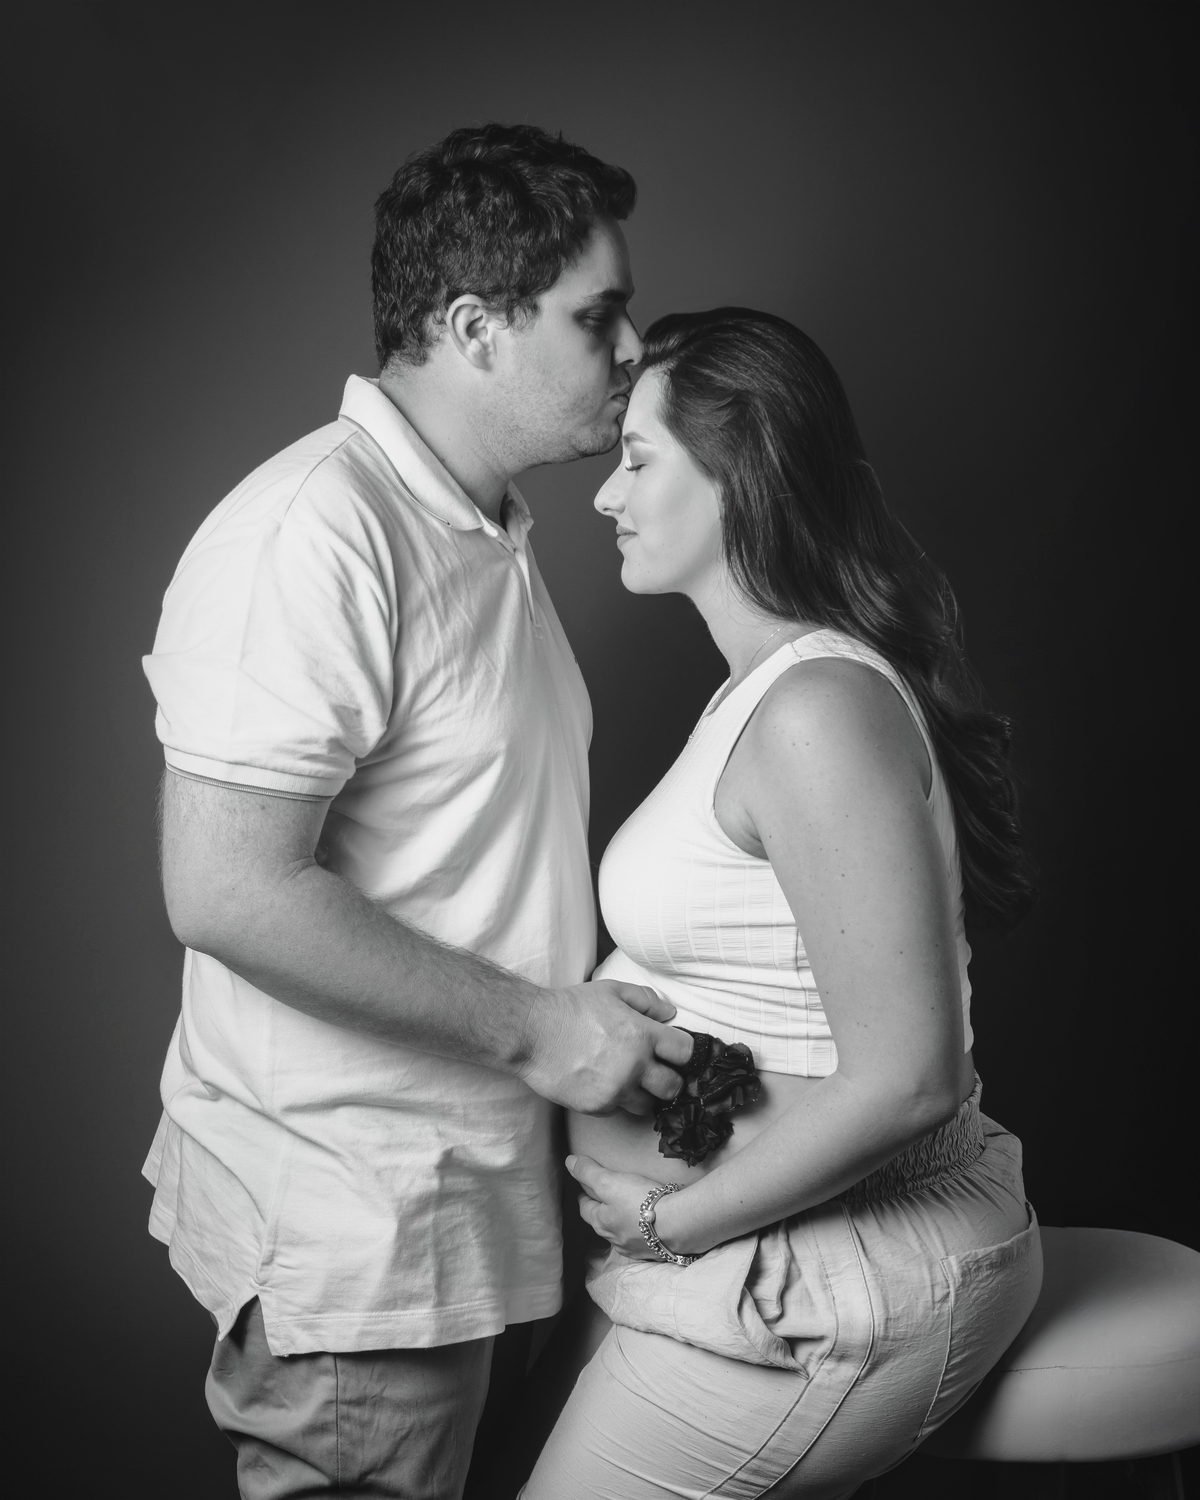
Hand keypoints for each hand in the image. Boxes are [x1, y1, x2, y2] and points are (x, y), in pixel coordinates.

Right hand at [518, 981, 693, 1115]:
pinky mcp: (597, 1107)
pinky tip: (603, 1083)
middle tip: (656, 1072)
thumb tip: (670, 1014)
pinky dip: (616, 1100)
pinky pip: (619, 1110)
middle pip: (673, 1087)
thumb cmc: (571, 1008)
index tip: (676, 1053)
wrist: (532, 1032)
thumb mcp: (611, 991)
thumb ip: (646, 1000)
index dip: (684, 1052)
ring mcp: (615, 1090)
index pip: (685, 1052)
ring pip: (647, 1105)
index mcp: (642, 1034)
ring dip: (642, 1094)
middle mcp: (634, 1065)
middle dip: (668, 1079)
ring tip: (628, 1079)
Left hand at [567, 1153, 680, 1259]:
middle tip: (606, 1196)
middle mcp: (615, 1240)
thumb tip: (569, 1162)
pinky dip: (642, 1230)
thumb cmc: (641, 1201)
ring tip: (629, 1208)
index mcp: (601, 1223)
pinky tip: (650, 1224)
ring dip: (622, 1221)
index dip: (584, 1196)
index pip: (585, 1208)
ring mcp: (635, 1248)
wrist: (679, 1224)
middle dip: (602, 1210)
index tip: (586, 1188)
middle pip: (602, 1222)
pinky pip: (643, 1239)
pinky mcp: (655, 1250)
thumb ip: (588, 1172)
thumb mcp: (609, 1182)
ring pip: (622, 1232)